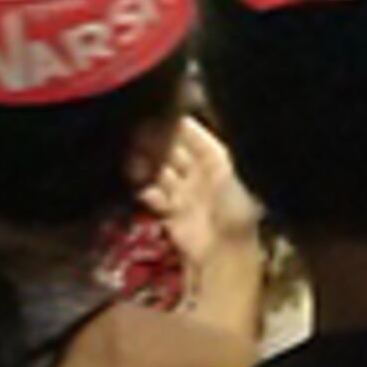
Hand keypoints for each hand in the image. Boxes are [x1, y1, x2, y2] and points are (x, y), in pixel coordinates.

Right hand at [146, 119, 262, 269]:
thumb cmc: (233, 207)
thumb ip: (204, 147)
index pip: (194, 135)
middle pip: (173, 152)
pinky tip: (142, 188)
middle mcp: (200, 174)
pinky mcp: (173, 214)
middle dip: (156, 143)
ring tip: (133, 160)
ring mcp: (186, 193)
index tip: (156, 114)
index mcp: (218, 160)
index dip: (176, 125)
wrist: (226, 251)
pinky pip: (155, 196)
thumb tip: (185, 121)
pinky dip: (146, 191)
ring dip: (147, 166)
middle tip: (136, 135)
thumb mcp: (225, 171)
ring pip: (161, 172)